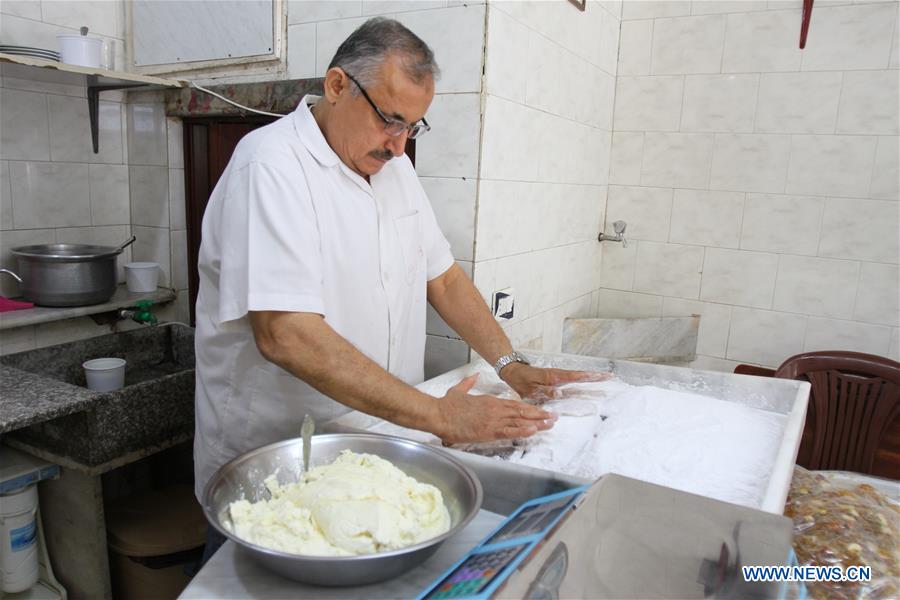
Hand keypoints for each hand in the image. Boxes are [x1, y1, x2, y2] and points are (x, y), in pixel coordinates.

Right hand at [433, 374, 556, 444]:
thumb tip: (474, 375)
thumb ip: (469, 382)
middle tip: (553, 418)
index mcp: (490, 401)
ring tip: (550, 424)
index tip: (540, 410)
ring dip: (536, 423)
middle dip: (539, 415)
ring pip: (519, 420)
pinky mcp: (487, 431)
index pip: (515, 404)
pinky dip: (522, 430)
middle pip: (522, 411)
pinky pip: (509, 431)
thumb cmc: (447, 405)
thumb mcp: (459, 390)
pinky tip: (533, 430)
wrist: (439, 413)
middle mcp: (495, 409)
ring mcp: (493, 420)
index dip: (530, 408)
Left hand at [499, 363, 610, 402]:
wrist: (513, 372)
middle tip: (609, 376)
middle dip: (594, 376)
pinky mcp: (556, 377)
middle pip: (580, 375)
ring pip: (577, 375)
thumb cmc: (521, 381)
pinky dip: (582, 377)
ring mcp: (558, 375)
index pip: (574, 377)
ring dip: (590, 376)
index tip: (600, 376)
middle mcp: (558, 375)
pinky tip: (588, 379)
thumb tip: (560, 393)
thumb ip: (545, 392)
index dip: (587, 377)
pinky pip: (571, 377)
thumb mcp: (530, 390)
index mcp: (553, 378)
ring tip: (604, 377)